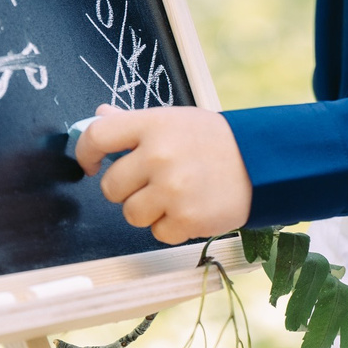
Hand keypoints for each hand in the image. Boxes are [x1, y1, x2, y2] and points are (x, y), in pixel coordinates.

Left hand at [75, 104, 253, 244]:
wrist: (262, 162)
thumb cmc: (215, 141)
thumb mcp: (174, 120)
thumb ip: (133, 122)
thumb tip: (99, 115)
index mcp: (153, 125)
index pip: (98, 136)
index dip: (86, 152)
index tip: (91, 163)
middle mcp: (159, 156)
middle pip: (110, 187)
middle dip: (126, 189)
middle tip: (151, 182)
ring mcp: (172, 189)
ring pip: (131, 214)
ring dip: (148, 210)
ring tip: (174, 195)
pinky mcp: (186, 218)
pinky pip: (157, 233)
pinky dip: (171, 226)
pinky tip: (189, 208)